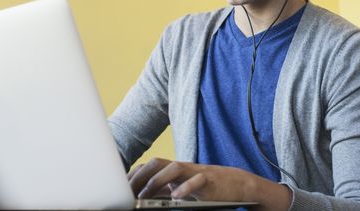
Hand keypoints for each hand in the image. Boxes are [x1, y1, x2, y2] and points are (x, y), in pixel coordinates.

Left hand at [127, 158, 292, 209]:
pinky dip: (186, 188)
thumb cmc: (208, 187)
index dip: (134, 174)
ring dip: (157, 180)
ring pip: (174, 168)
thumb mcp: (184, 188)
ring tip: (145, 195)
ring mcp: (196, 172)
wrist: (238, 184)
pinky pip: (197, 181)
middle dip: (141, 176)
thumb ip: (166, 188)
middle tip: (129, 193)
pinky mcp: (210, 181)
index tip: (121, 187)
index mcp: (175, 170)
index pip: (150, 166)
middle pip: (158, 162)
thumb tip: (144, 193)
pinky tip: (176, 196)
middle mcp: (183, 168)